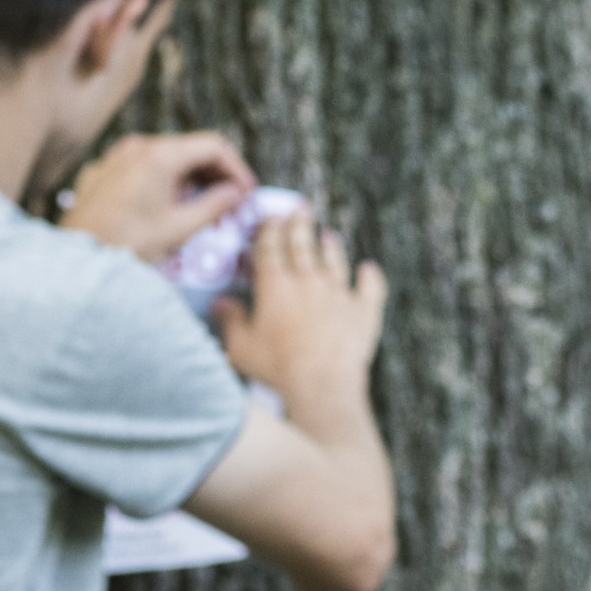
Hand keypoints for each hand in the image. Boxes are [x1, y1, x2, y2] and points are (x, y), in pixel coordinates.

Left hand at [59, 132, 255, 260]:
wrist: (77, 261)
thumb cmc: (126, 244)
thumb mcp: (180, 228)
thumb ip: (214, 205)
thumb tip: (235, 194)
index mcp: (160, 155)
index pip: (213, 145)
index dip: (236, 167)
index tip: (245, 192)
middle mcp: (137, 147)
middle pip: (188, 149)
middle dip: (213, 175)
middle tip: (229, 203)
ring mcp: (116, 158)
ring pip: (164, 158)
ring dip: (188, 179)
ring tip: (201, 208)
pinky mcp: (101, 173)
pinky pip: (140, 168)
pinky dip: (161, 181)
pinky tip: (166, 207)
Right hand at [212, 208, 388, 406]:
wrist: (322, 382)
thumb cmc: (276, 367)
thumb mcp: (241, 346)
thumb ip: (231, 321)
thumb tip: (220, 303)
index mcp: (276, 286)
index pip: (270, 248)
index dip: (269, 230)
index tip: (270, 217)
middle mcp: (308, 282)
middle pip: (303, 245)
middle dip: (299, 224)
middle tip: (300, 208)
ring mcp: (339, 294)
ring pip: (334, 262)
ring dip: (331, 248)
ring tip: (329, 236)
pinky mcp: (363, 311)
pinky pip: (370, 287)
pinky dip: (370, 277)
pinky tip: (369, 268)